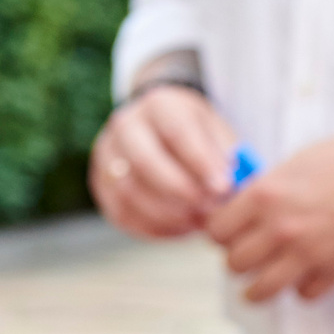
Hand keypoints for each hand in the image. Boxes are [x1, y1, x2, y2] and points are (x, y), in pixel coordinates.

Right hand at [90, 86, 236, 237]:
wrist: (163, 130)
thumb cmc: (200, 136)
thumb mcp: (218, 133)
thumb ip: (226, 158)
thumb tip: (232, 190)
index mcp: (160, 105)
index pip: (177, 132)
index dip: (200, 163)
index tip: (223, 188)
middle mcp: (126, 125)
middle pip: (145, 161)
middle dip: (180, 191)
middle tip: (209, 209)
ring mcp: (107, 154)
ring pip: (129, 191)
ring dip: (167, 214)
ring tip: (199, 222)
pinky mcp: (101, 183)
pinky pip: (122, 213)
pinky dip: (154, 227)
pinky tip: (181, 228)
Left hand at [204, 127, 333, 300]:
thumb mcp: (300, 161)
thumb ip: (271, 187)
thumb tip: (252, 206)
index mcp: (266, 195)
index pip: (217, 230)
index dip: (223, 233)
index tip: (233, 233)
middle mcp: (281, 228)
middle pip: (233, 263)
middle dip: (240, 259)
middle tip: (253, 254)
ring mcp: (309, 253)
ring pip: (261, 290)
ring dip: (261, 286)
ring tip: (268, 281)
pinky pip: (305, 295)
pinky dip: (304, 289)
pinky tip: (310, 276)